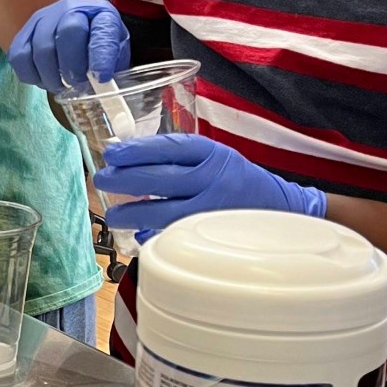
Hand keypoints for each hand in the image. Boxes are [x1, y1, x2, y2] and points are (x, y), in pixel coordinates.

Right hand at [7, 0, 129, 93]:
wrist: (77, 29)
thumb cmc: (97, 45)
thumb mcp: (115, 53)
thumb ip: (112, 68)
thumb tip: (104, 91)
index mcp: (101, 14)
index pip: (101, 31)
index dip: (101, 56)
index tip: (101, 78)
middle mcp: (70, 9)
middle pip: (67, 33)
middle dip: (72, 66)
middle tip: (77, 84)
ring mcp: (43, 19)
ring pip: (41, 48)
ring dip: (51, 75)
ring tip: (61, 86)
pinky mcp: (24, 32)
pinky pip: (19, 56)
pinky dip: (30, 74)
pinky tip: (43, 80)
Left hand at [94, 133, 327, 233]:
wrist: (285, 212)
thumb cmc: (238, 181)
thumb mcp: (215, 157)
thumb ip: (179, 156)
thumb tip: (125, 156)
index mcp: (212, 154)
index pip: (169, 147)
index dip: (136, 150)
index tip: (112, 153)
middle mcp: (214, 180)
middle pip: (160, 178)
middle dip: (124, 179)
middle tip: (101, 179)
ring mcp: (214, 211)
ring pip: (164, 212)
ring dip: (132, 213)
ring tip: (112, 214)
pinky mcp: (213, 238)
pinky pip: (176, 236)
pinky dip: (153, 235)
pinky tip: (139, 233)